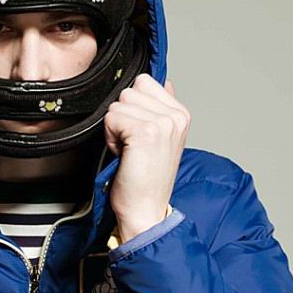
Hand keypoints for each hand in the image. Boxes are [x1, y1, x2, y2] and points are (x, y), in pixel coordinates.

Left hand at [103, 73, 189, 239]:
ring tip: (128, 151)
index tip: (139, 136)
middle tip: (132, 146)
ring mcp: (163, 123)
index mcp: (181, 114)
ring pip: (119, 103)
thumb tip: (164, 82)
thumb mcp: (161, 138)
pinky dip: (110, 137)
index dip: (133, 108)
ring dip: (115, 128)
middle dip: (122, 117)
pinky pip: (112, 117)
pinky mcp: (146, 132)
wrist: (145, 210)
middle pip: (129, 90)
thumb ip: (161, 108)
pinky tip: (124, 155)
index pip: (144, 81)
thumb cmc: (146, 180)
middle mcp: (176, 116)